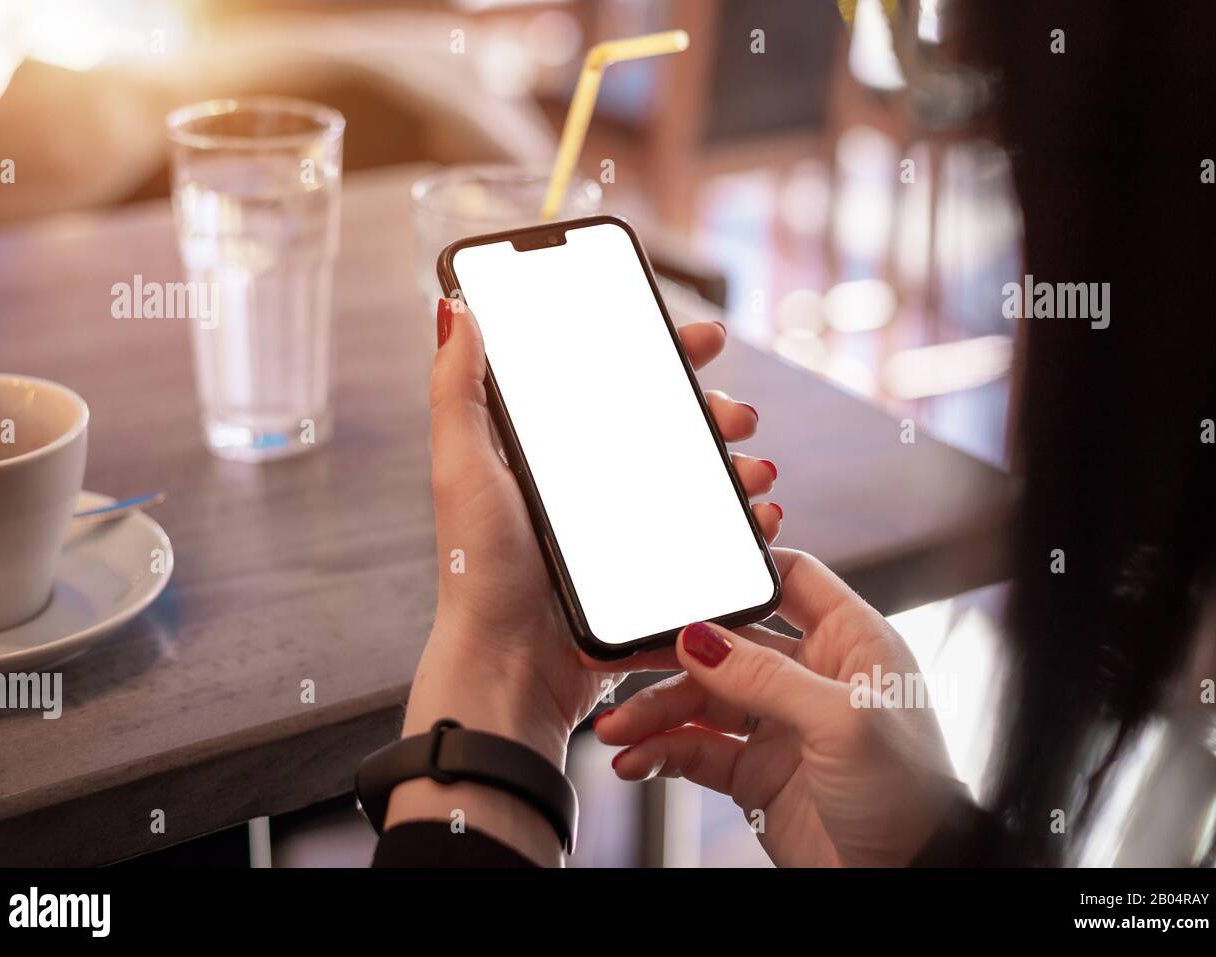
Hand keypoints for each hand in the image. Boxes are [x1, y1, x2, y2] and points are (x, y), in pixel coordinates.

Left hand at [397, 298, 780, 789]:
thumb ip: (458, 391)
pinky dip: (739, 520)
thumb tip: (457, 310)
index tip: (702, 338)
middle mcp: (588, 483)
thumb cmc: (478, 571)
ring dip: (735, 464)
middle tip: (738, 414)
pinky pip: (705, 535)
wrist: (510, 668)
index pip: (611, 382)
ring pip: (694, 478)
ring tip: (755, 471)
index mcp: (548, 451)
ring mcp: (621, 528)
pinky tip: (757, 516)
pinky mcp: (646, 571)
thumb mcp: (463, 469)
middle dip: (713, 410)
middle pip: (665, 426)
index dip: (660, 354)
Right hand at [594, 548, 964, 866]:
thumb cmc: (910, 794)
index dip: (738, 570)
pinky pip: (697, 750)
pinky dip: (662, 752)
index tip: (679, 572)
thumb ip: (765, 677)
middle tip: (616, 654)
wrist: (909, 881)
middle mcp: (811, 675)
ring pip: (701, 698)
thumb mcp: (842, 722)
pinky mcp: (756, 772)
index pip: (790, 579)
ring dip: (655, 711)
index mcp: (850, 642)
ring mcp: (779, 724)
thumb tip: (700, 637)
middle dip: (670, 648)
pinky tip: (636, 760)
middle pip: (727, 642)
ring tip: (618, 729)